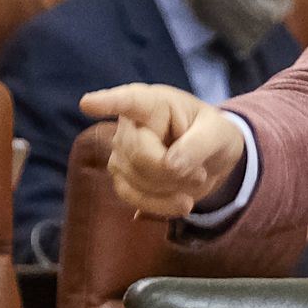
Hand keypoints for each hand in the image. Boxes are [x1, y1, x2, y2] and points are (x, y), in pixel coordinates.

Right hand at [79, 82, 245, 217]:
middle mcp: (130, 125)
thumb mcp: (219, 134)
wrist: (210, 158)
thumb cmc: (212, 135)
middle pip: (138, 155)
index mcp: (153, 103)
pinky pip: (133, 198)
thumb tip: (170, 165)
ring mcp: (121, 152)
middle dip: (172, 172)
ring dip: (171, 189)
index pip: (128, 101)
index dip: (107, 103)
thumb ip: (198, 146)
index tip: (88, 103)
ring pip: (135, 180)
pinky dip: (161, 205)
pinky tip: (181, 201)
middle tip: (200, 173)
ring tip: (193, 179)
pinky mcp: (123, 178)